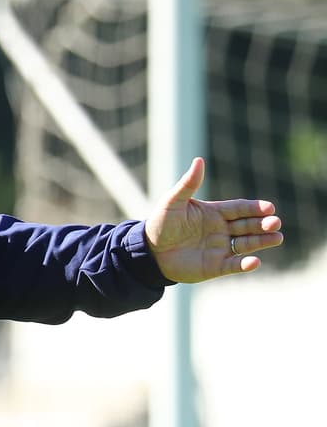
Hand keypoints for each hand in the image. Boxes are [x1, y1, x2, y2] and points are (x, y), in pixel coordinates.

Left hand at [145, 157, 282, 282]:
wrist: (149, 251)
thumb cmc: (161, 223)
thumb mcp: (173, 201)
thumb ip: (188, 183)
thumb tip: (199, 160)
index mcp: (214, 213)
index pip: (240, 209)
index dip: (255, 208)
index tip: (269, 207)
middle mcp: (222, 230)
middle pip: (248, 225)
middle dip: (263, 224)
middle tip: (275, 222)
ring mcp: (220, 248)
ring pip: (247, 244)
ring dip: (262, 241)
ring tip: (277, 237)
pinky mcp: (216, 266)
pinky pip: (234, 265)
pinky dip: (245, 264)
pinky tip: (255, 261)